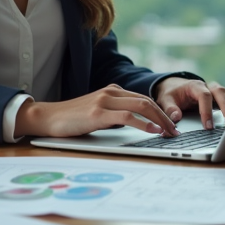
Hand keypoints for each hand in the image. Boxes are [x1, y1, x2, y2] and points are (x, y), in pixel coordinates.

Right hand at [15, 85, 179, 137]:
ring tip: (169, 133)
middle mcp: (111, 92)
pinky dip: (144, 124)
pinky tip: (153, 131)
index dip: (161, 112)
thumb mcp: (98, 113)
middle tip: (175, 131)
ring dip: (160, 121)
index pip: (144, 99)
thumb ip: (115, 114)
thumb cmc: (72, 119)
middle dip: (165, 117)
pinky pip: (127, 117)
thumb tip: (136, 125)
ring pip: (141, 106)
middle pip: (147, 101)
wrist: (48, 117)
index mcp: (113, 91)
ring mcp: (105, 101)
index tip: (171, 126)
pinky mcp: (98, 113)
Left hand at [153, 77, 224, 129]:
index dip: (207, 110)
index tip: (208, 126)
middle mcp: (208, 87)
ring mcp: (216, 92)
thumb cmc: (172, 94)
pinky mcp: (222, 98)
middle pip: (221, 92)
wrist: (176, 87)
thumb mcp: (166, 100)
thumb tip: (176, 118)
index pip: (204, 95)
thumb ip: (170, 108)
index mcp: (195, 86)